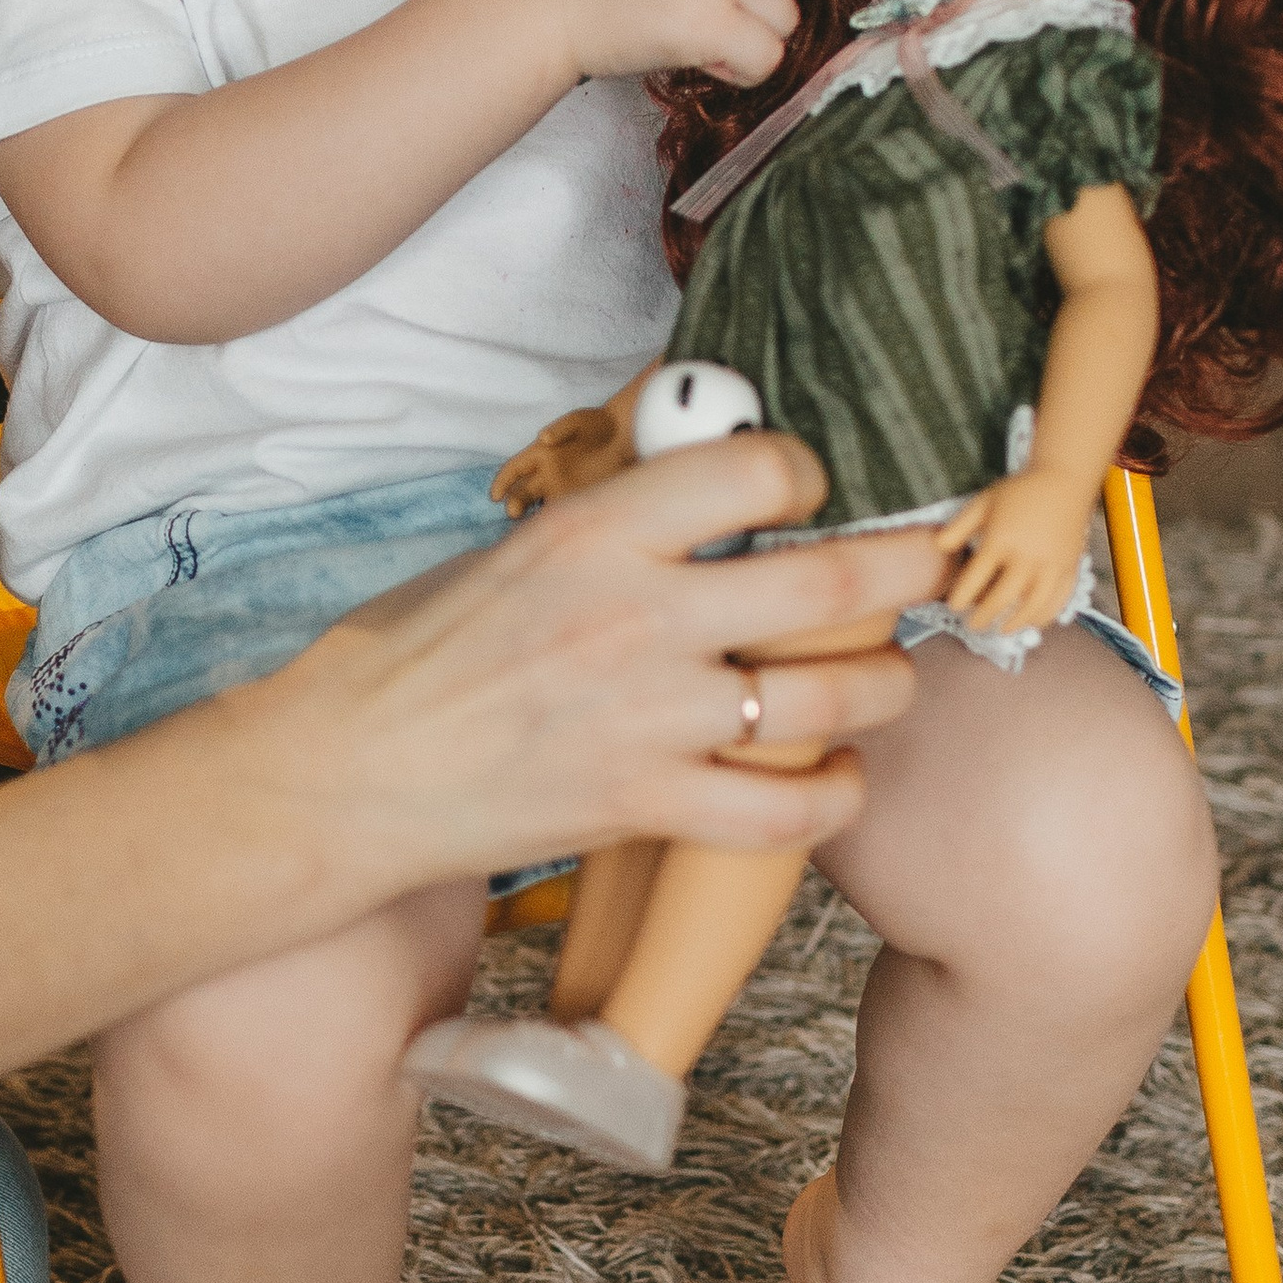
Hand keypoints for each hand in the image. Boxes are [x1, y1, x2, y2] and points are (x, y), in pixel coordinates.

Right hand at [221, 428, 948, 889]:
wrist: (342, 775)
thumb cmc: (408, 657)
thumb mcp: (505, 552)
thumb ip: (610, 531)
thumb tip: (696, 501)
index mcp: (594, 532)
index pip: (755, 471)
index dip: (806, 473)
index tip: (811, 489)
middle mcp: (637, 617)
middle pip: (830, 583)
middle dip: (910, 566)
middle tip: (939, 561)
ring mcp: (649, 719)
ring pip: (831, 698)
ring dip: (885, 685)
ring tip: (888, 680)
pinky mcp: (643, 807)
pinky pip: (784, 812)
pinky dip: (835, 797)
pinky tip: (840, 779)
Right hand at [491, 392, 640, 515]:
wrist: (628, 437)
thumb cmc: (599, 425)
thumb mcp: (579, 421)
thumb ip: (561, 428)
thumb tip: (544, 437)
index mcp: (539, 454)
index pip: (513, 470)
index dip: (502, 482)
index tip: (495, 496)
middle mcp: (547, 474)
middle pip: (522, 493)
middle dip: (515, 503)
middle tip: (514, 512)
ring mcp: (563, 488)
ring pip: (539, 507)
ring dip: (532, 518)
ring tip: (530, 527)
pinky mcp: (581, 498)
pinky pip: (564, 513)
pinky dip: (556, 522)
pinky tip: (554, 530)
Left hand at [940, 474, 1093, 637]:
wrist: (1064, 481)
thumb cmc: (1019, 491)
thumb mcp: (983, 502)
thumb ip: (959, 527)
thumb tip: (938, 547)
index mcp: (1000, 541)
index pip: (974, 579)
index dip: (961, 597)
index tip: (953, 606)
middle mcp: (1026, 558)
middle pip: (1001, 599)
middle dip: (983, 617)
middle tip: (972, 626)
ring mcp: (1051, 566)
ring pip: (1031, 607)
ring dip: (1014, 623)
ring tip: (1000, 630)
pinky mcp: (1070, 569)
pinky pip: (1058, 601)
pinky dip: (1045, 616)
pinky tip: (1032, 622)